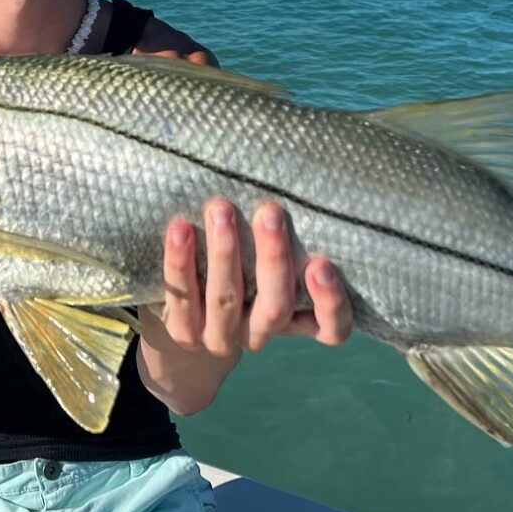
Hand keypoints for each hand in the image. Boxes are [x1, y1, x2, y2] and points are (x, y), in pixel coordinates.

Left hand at [158, 198, 352, 353]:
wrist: (188, 308)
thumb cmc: (247, 262)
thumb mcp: (270, 256)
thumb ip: (287, 234)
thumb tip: (299, 174)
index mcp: (296, 319)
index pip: (332, 328)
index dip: (331, 303)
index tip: (322, 264)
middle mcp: (262, 331)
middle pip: (276, 307)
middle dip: (273, 258)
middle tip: (270, 212)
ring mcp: (222, 337)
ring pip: (226, 300)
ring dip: (225, 252)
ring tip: (221, 209)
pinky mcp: (185, 332)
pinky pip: (182, 299)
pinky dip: (180, 262)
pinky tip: (180, 228)